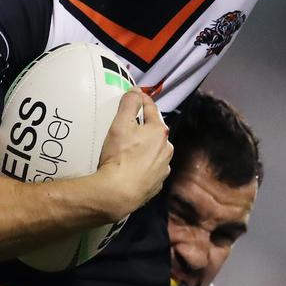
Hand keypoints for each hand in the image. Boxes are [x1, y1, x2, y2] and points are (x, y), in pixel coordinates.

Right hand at [95, 90, 172, 219]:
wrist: (118, 193)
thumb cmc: (119, 156)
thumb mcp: (120, 124)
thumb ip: (129, 104)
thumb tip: (136, 92)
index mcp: (160, 131)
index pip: (151, 109)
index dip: (141, 100)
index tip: (134, 96)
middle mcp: (167, 149)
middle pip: (154, 131)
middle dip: (144, 127)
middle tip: (128, 127)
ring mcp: (163, 168)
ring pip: (155, 151)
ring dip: (145, 147)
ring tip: (129, 150)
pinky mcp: (157, 184)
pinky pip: (151, 168)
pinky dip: (143, 165)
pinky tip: (132, 168)